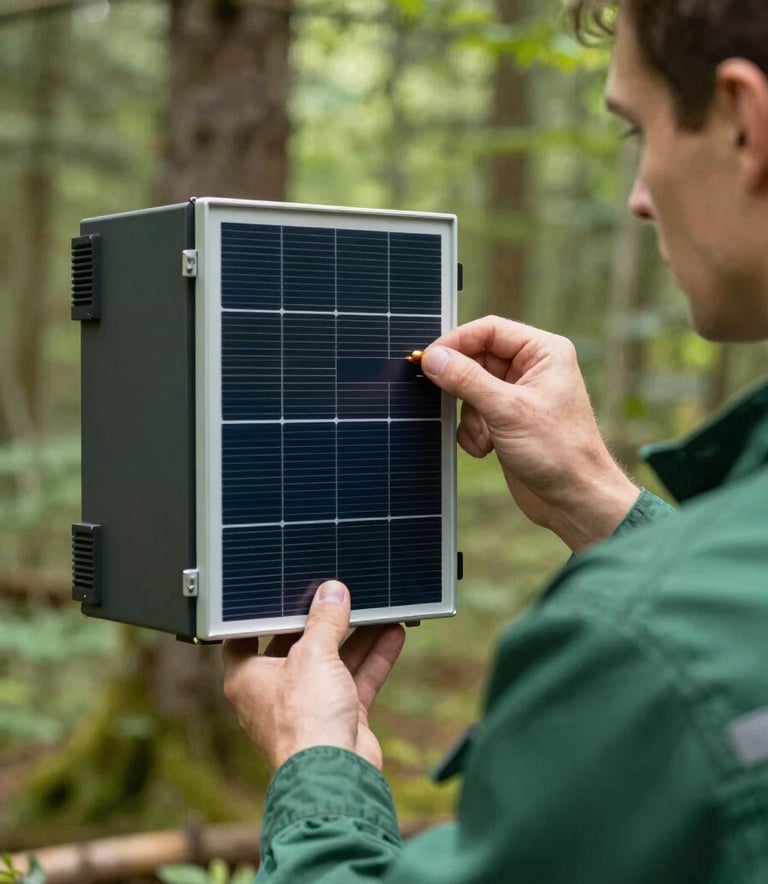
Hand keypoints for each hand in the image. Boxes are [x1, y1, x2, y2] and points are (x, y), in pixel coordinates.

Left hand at [222, 580, 405, 770]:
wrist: (335, 776)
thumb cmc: (304, 721)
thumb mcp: (312, 655)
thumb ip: (325, 621)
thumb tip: (332, 593)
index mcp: (248, 677)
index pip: (245, 637)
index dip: (261, 616)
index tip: (278, 594)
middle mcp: (275, 692)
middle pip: (297, 647)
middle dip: (320, 622)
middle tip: (336, 595)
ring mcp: (308, 705)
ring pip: (333, 662)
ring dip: (355, 637)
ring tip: (375, 608)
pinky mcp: (338, 717)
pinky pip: (356, 680)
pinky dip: (373, 658)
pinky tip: (391, 634)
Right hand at [422, 316, 639, 551]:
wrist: (575, 500)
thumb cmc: (559, 452)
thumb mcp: (507, 411)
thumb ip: (466, 380)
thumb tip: (433, 358)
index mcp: (544, 352)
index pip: (489, 330)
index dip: (456, 341)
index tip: (429, 358)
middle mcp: (532, 369)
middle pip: (476, 359)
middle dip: (463, 387)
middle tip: (444, 399)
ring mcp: (519, 396)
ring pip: (471, 389)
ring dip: (469, 416)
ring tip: (483, 437)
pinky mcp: (508, 421)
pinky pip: (474, 414)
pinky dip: (472, 431)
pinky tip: (486, 449)